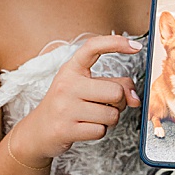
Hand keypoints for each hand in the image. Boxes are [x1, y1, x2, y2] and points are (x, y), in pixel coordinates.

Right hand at [13, 35, 142, 165]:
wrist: (39, 131)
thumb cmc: (67, 105)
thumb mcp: (85, 87)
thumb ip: (114, 86)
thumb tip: (135, 99)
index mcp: (71, 69)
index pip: (93, 47)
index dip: (116, 43)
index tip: (136, 46)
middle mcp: (67, 85)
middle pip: (116, 91)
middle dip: (118, 102)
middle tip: (104, 104)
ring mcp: (65, 107)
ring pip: (112, 114)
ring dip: (109, 119)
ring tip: (92, 116)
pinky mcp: (65, 129)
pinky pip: (101, 131)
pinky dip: (98, 131)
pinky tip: (85, 127)